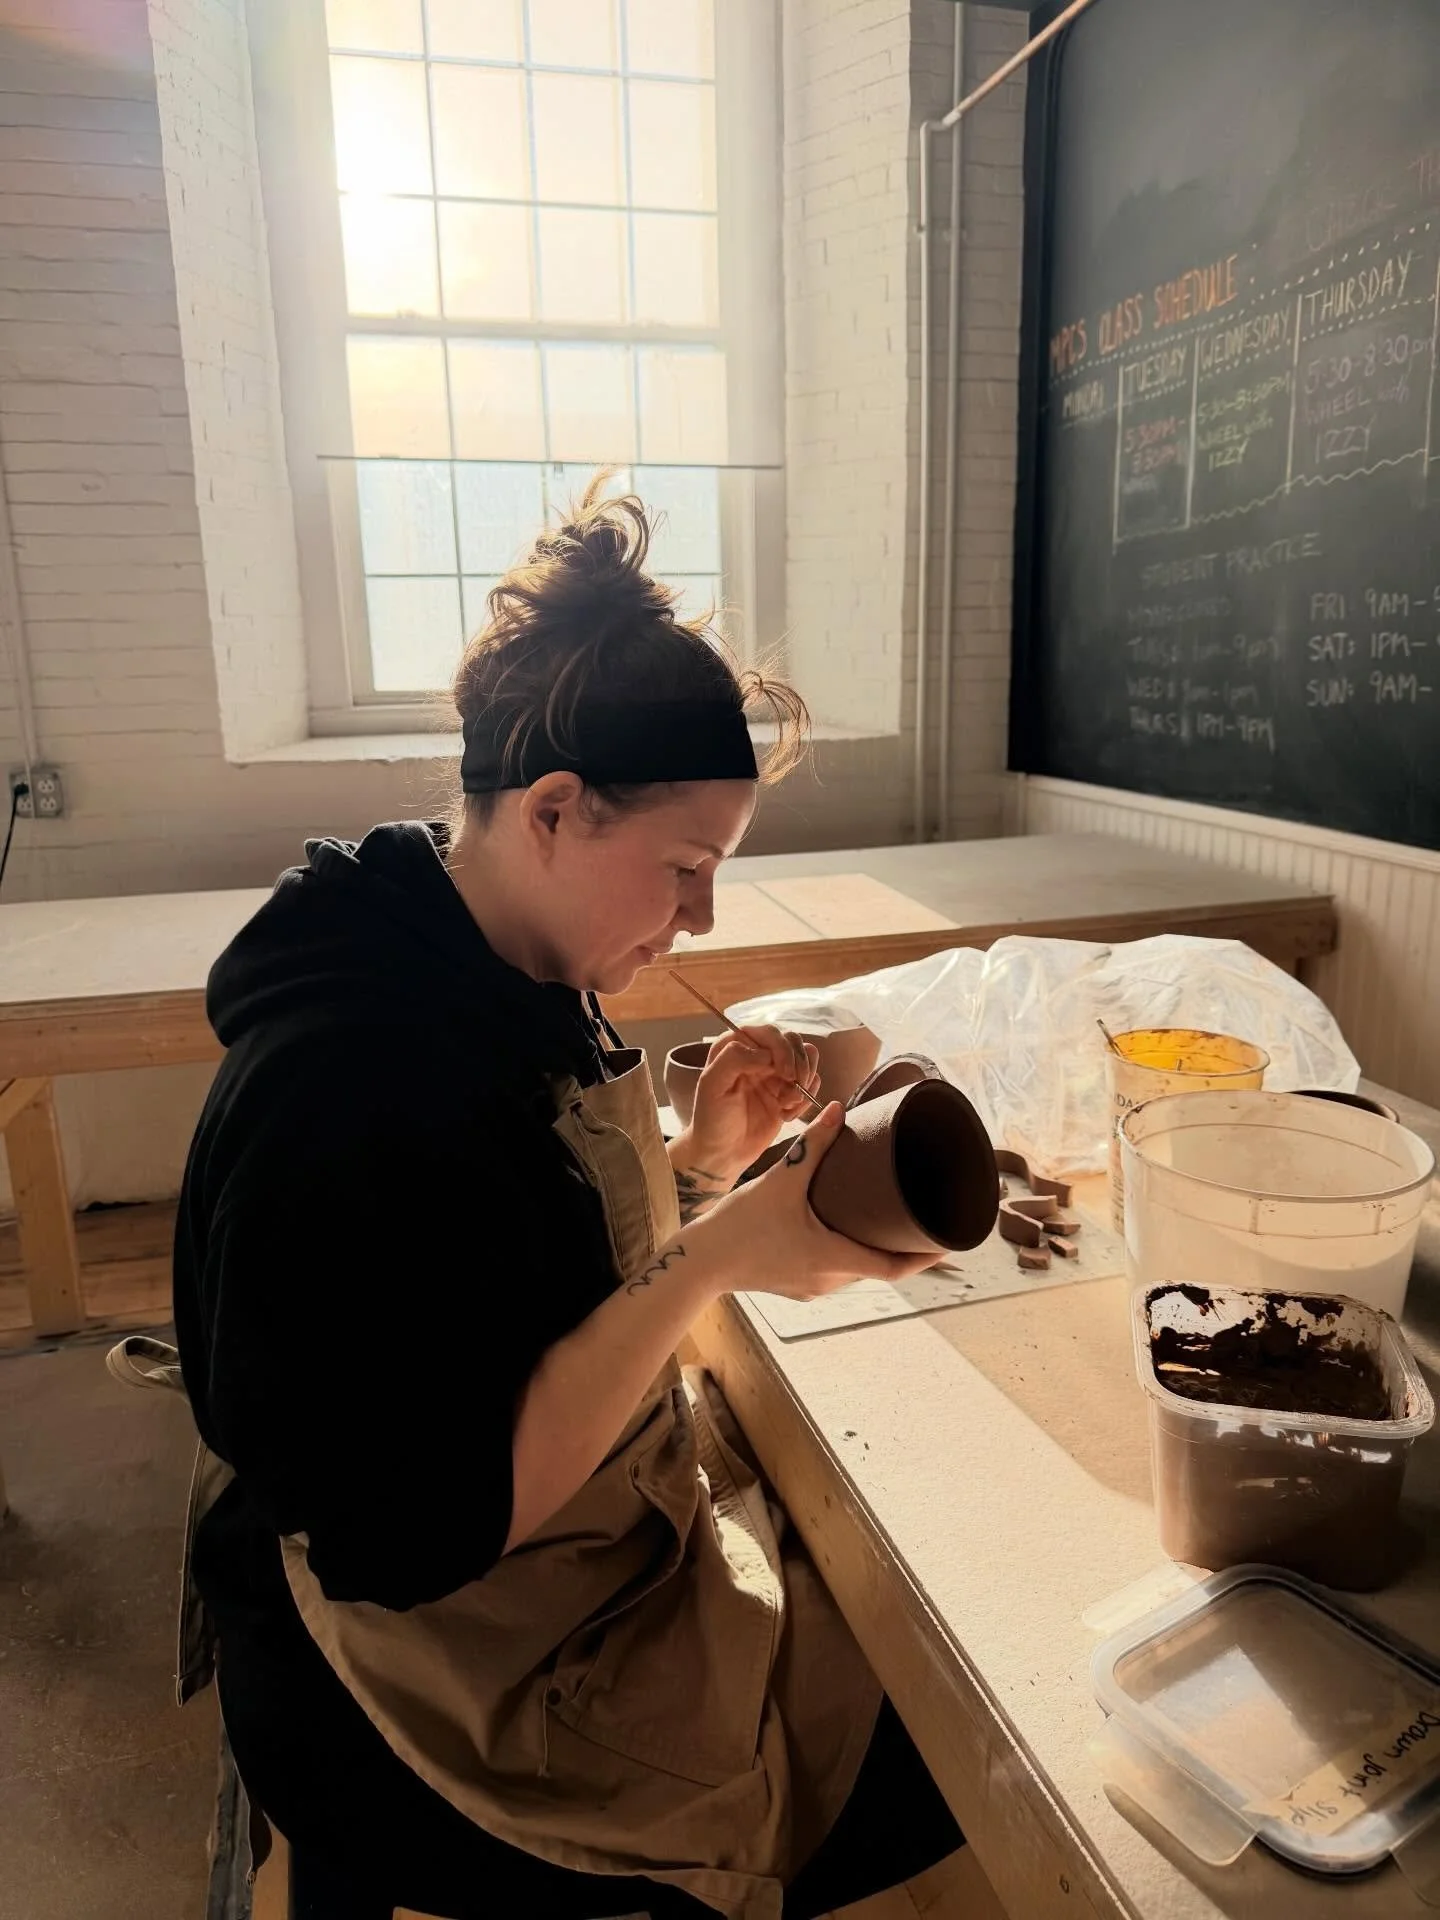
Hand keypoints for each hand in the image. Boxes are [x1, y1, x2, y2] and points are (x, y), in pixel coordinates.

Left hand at [673, 1025, 820, 1188]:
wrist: (724, 1153)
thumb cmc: (712, 1119)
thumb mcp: (712, 1085)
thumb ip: (734, 1059)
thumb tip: (767, 1054)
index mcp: (736, 1045)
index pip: (768, 1032)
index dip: (781, 1048)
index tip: (784, 1073)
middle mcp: (758, 1054)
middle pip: (793, 1041)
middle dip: (798, 1064)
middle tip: (791, 1092)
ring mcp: (776, 1072)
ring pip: (807, 1058)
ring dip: (804, 1080)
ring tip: (787, 1103)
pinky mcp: (789, 1091)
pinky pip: (811, 1083)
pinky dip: (806, 1099)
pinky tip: (787, 1114)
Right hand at [685, 1101, 934, 1301]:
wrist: (698, 1262)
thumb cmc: (738, 1225)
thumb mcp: (780, 1179)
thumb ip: (812, 1144)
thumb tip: (839, 1109)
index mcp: (833, 1258)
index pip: (895, 1267)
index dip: (926, 1256)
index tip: (950, 1241)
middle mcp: (828, 1280)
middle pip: (879, 1268)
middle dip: (903, 1247)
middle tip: (924, 1219)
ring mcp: (812, 1287)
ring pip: (857, 1270)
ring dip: (875, 1249)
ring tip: (892, 1221)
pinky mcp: (797, 1285)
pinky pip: (835, 1272)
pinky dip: (850, 1253)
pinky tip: (848, 1231)